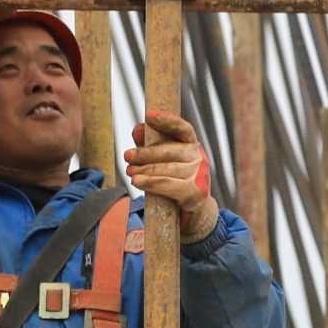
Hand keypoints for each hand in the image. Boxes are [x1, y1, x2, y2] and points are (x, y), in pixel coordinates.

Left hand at [124, 110, 214, 230]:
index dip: (167, 121)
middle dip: (145, 153)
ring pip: (167, 169)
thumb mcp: (164, 161)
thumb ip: (151, 144)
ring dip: (145, 170)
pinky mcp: (196, 192)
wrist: (194, 212)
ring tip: (129, 171)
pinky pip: (169, 185)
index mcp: (192, 144)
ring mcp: (200, 175)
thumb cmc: (176, 181)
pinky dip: (151, 183)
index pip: (182, 128)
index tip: (149, 116)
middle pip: (169, 150)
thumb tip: (138, 128)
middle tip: (127, 156)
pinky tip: (137, 181)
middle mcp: (199, 156)